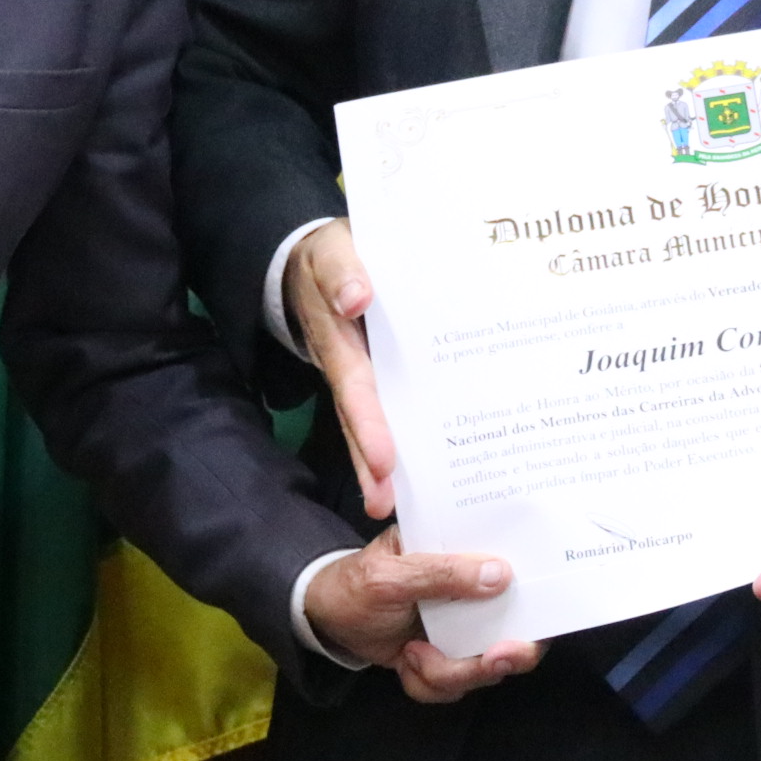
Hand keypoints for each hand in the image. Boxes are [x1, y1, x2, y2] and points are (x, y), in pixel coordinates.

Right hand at [285, 221, 398, 516]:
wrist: (324, 260)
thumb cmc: (334, 257)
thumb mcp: (334, 251)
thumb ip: (343, 269)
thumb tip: (357, 297)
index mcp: (342, 342)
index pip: (356, 387)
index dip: (368, 424)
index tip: (383, 461)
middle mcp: (353, 368)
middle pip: (362, 420)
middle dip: (373, 462)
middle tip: (385, 504)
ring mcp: (368, 376)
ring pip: (378, 423)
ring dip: (386, 465)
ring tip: (396, 510)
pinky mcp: (386, 376)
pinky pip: (398, 409)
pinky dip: (411, 440)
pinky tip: (435, 471)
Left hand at [305, 525, 545, 703]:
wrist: (325, 619)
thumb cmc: (355, 583)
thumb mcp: (391, 573)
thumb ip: (443, 573)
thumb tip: (501, 573)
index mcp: (466, 554)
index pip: (521, 569)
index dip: (542, 600)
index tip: (534, 626)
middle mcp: (475, 592)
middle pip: (518, 632)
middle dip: (503, 656)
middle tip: (491, 660)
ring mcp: (464, 630)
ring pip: (485, 668)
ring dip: (451, 674)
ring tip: (413, 655)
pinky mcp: (448, 659)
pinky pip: (455, 688)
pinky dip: (427, 684)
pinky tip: (405, 663)